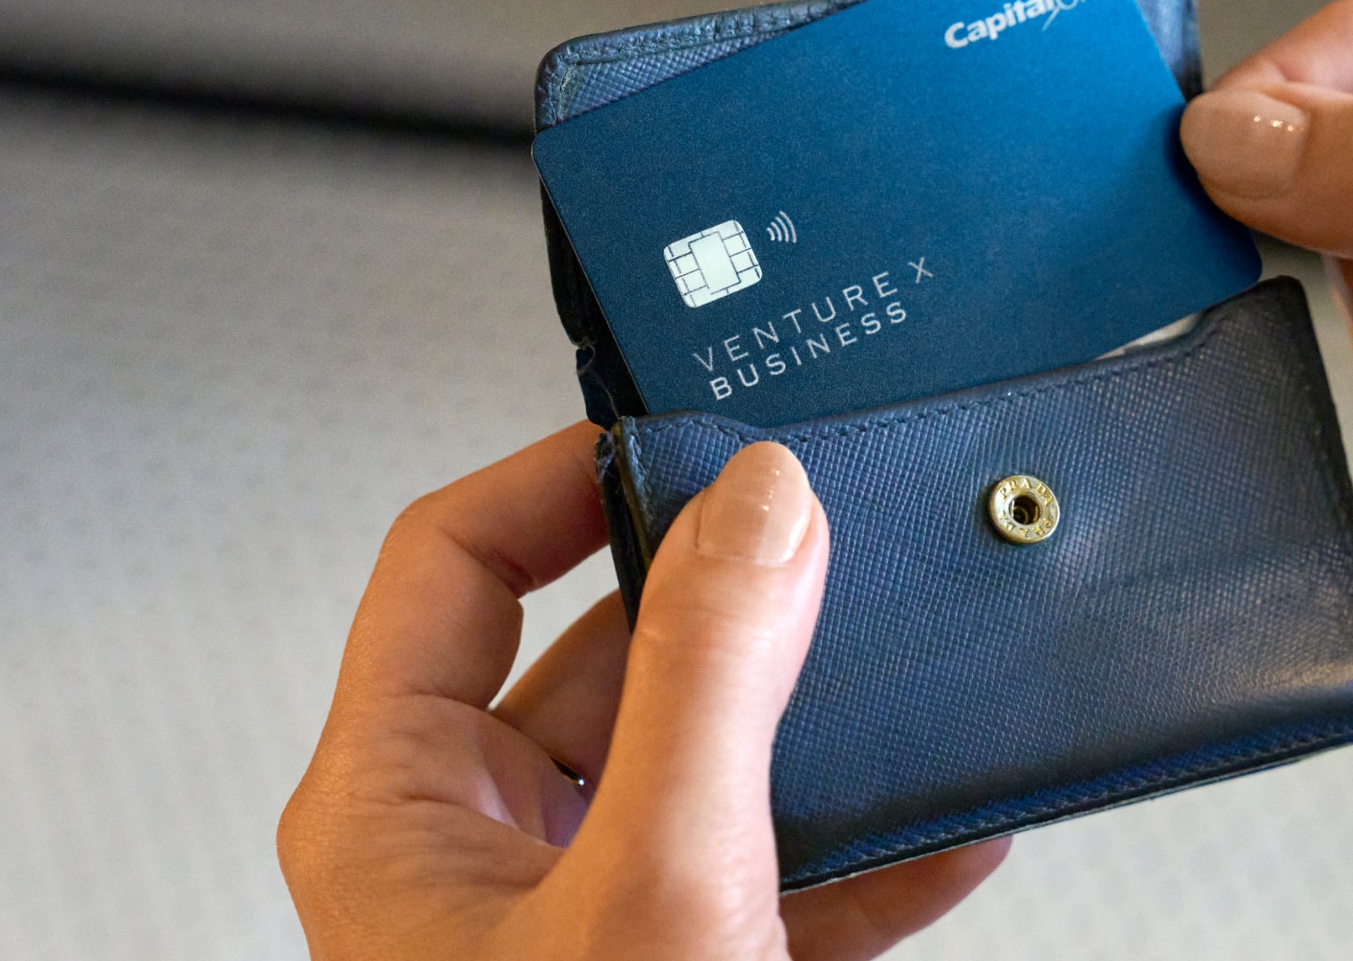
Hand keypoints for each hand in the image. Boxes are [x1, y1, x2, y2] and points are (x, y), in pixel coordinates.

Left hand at [278, 423, 1005, 958]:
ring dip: (816, 731)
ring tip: (912, 673)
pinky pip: (770, 881)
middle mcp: (478, 849)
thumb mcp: (655, 891)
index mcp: (400, 803)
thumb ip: (709, 682)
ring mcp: (581, 922)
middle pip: (602, 656)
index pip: (448, 565)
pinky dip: (862, 854)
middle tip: (835, 548)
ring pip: (702, 767)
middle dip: (734, 607)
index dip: (561, 481)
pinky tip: (952, 826)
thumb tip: (759, 504)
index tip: (689, 440)